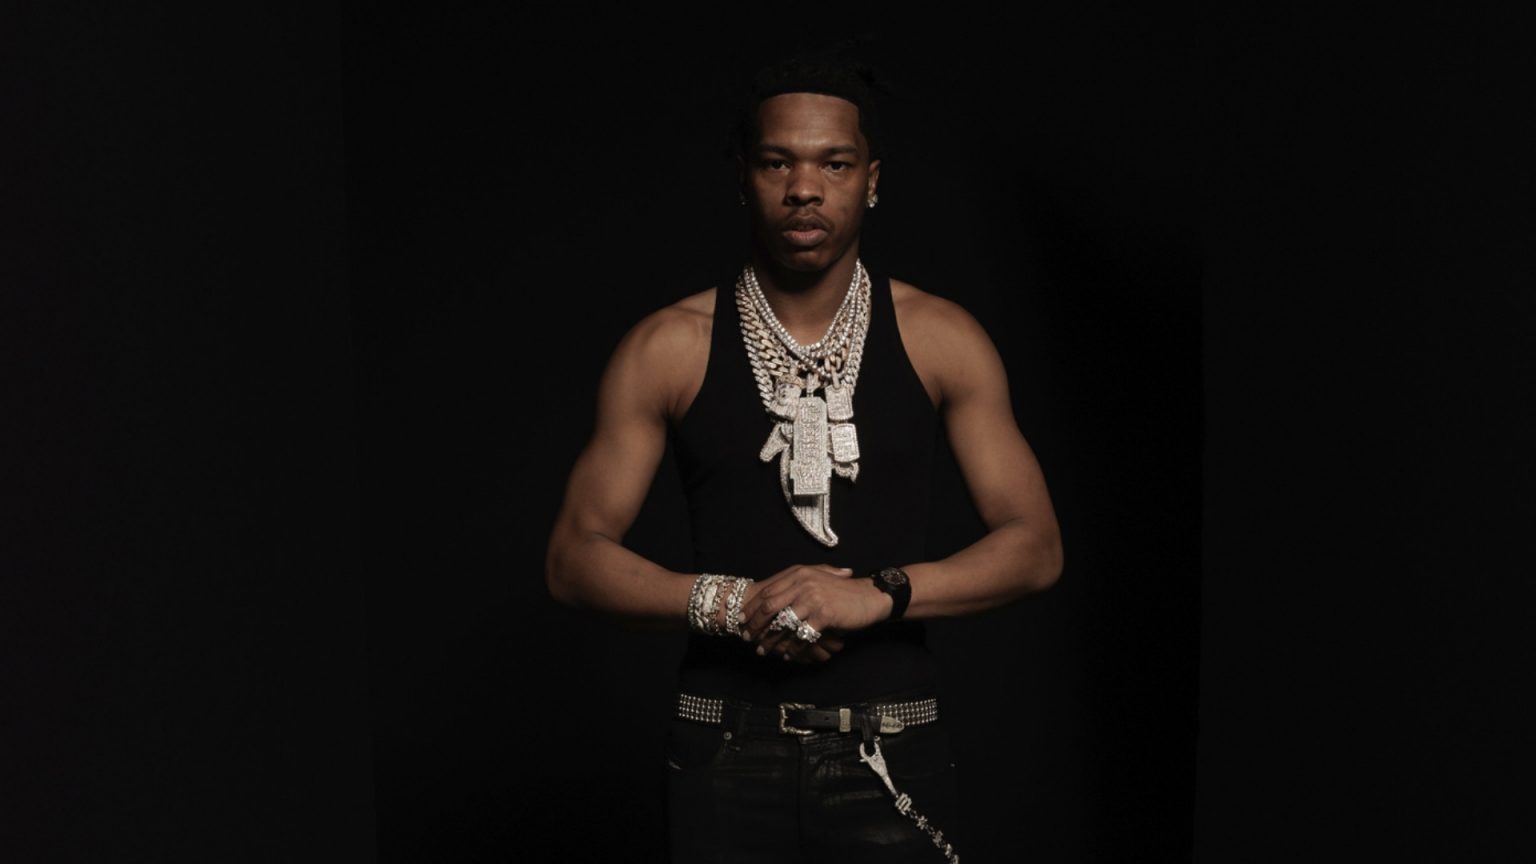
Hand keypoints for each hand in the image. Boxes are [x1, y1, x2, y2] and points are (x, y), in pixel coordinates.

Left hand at [739, 564, 891, 662]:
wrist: (869, 597)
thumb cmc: (843, 592)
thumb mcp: (817, 580)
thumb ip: (796, 585)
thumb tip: (771, 598)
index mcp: (798, 574)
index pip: (768, 592)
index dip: (752, 608)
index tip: (742, 620)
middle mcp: (803, 583)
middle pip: (769, 607)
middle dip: (755, 625)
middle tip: (748, 638)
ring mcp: (812, 599)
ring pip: (783, 623)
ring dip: (770, 639)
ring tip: (763, 650)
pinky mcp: (823, 614)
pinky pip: (801, 635)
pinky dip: (793, 647)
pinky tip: (788, 654)